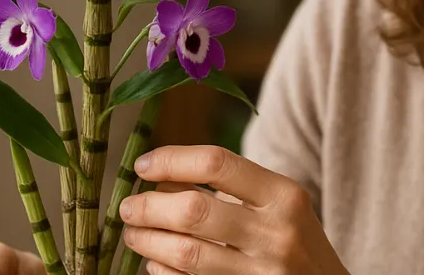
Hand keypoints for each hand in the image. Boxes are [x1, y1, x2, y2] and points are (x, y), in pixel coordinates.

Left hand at [121, 145, 347, 274]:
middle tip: (128, 206)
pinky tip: (155, 263)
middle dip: (148, 207)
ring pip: (185, 254)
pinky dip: (163, 272)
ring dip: (147, 241)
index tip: (143, 165)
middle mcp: (274, 233)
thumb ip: (232, 187)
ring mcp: (260, 273)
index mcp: (284, 196)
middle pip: (193, 211)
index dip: (171, 160)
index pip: (217, 163)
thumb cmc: (296, 240)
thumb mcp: (280, 204)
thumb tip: (161, 177)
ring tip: (134, 233)